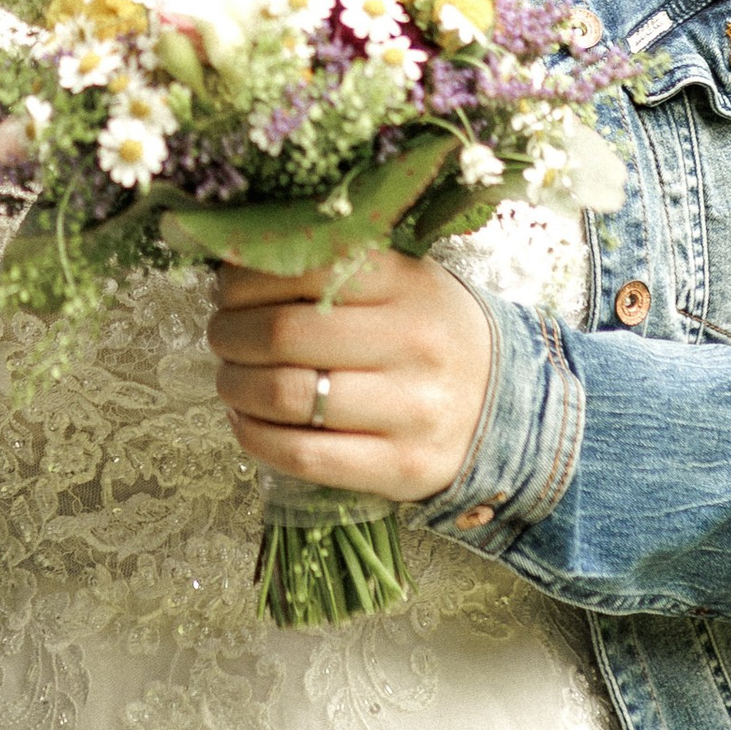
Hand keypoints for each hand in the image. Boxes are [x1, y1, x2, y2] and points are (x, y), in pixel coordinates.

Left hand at [208, 245, 495, 506]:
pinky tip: (246, 421)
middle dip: (228, 334)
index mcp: (407, 284)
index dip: (244, 279)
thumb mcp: (402, 281)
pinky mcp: (400, 469)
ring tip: (229, 378)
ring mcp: (411, 411)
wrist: (510, 408)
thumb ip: (334, 266)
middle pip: (281, 334)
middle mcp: (413, 343)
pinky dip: (254, 437)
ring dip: (233, 385)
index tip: (227, 289)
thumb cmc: (431, 335)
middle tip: (221, 335)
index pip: (302, 267)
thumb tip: (236, 260)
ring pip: (284, 396)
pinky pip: (302, 456)